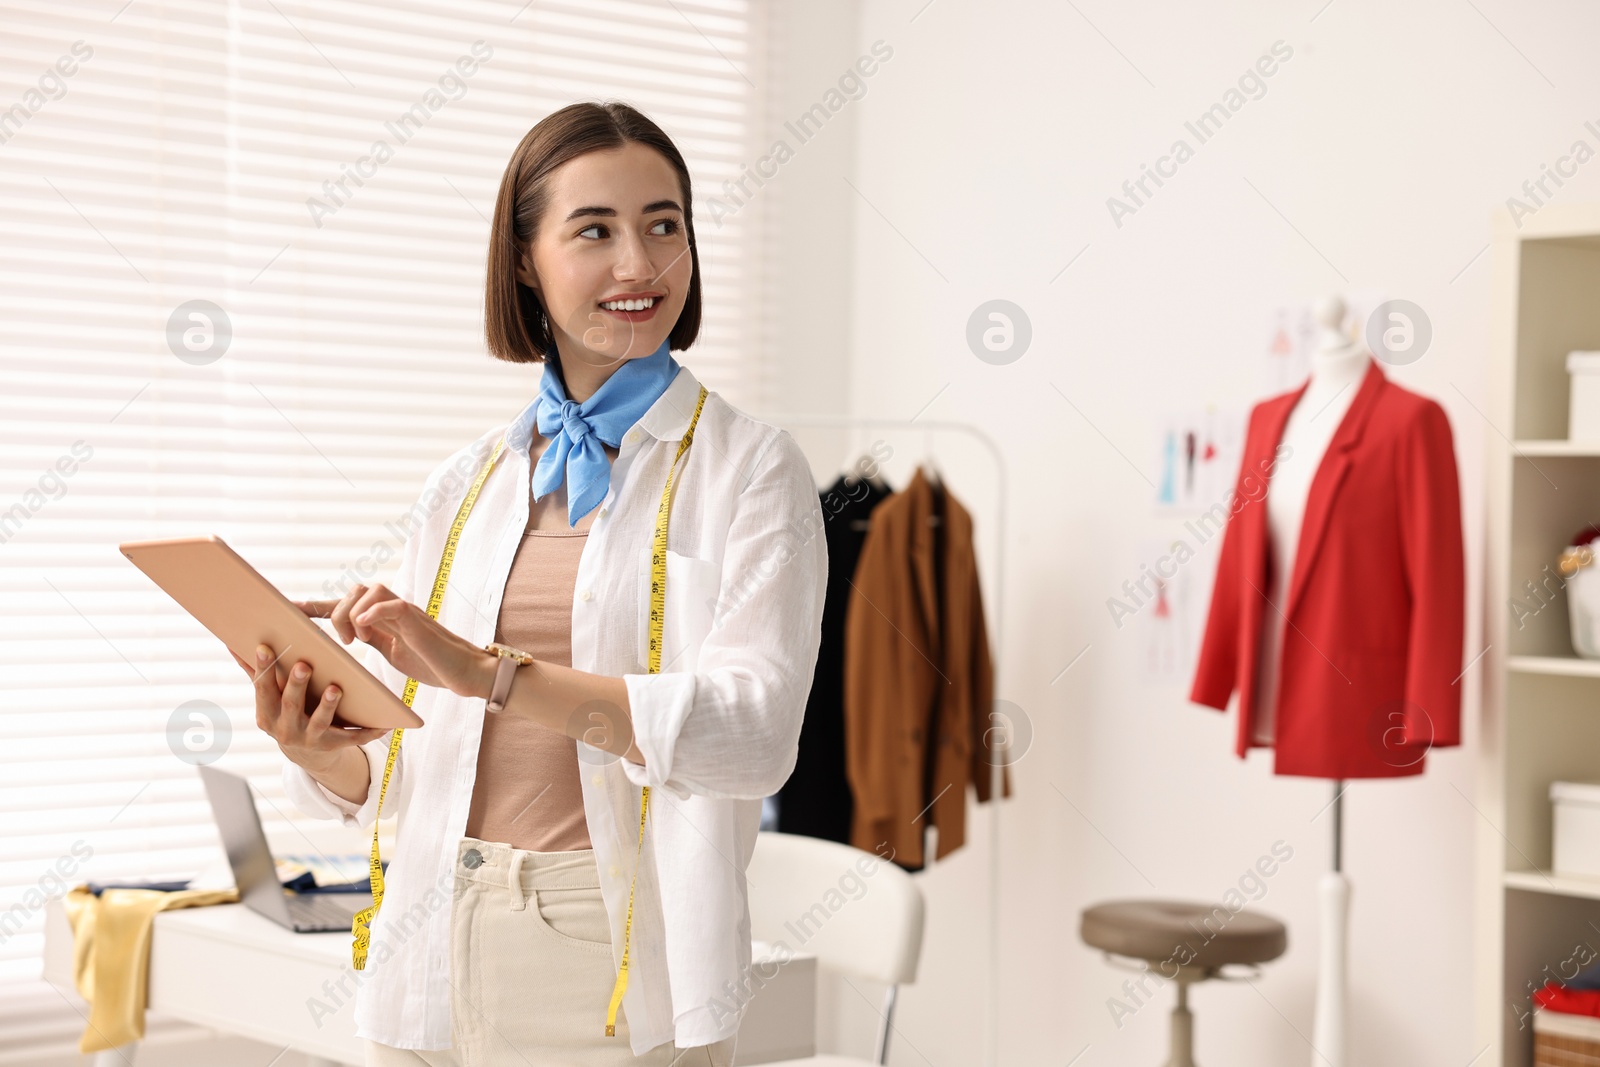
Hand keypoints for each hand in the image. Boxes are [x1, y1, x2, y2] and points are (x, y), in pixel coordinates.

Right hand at [233, 643, 385, 771]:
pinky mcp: (334, 746)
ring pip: (320, 722)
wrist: (306, 753)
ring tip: (336, 688)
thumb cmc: (285, 713)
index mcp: (267, 714)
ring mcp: (310, 739)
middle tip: (304, 665)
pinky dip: (369, 731)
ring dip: (328, 706)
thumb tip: (231, 642)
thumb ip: (254, 672)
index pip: (263, 690)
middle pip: (291, 706)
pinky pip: (353, 738)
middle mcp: (285, 730)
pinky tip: (385, 722)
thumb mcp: (269, 697)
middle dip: (296, 686)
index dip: (263, 670)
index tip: (263, 647)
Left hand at [295, 583, 494, 698]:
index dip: (316, 606)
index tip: (289, 610)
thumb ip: (375, 640)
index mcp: (384, 617)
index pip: (345, 604)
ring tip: (357, 641)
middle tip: (344, 643)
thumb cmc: (434, 664)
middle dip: (336, 612)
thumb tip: (347, 640)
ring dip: (352, 614)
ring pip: (368, 591)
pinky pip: (390, 604)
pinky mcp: (418, 620)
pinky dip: (373, 611)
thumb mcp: (394, 653)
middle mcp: (393, 608)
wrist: (466, 673)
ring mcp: (406, 611)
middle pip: (354, 590)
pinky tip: (364, 629)